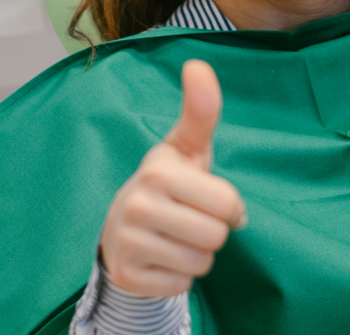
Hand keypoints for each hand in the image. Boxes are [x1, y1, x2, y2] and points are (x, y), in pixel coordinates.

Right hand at [98, 60, 247, 297]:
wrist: (121, 229)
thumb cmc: (168, 183)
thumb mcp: (185, 147)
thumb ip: (200, 110)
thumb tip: (198, 64)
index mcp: (157, 170)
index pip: (228, 205)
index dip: (228, 207)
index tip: (208, 199)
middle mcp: (137, 204)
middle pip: (216, 237)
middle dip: (212, 232)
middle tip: (190, 220)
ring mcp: (128, 242)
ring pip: (200, 263)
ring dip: (196, 255)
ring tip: (175, 238)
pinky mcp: (128, 275)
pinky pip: (182, 286)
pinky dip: (178, 277)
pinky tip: (161, 258)